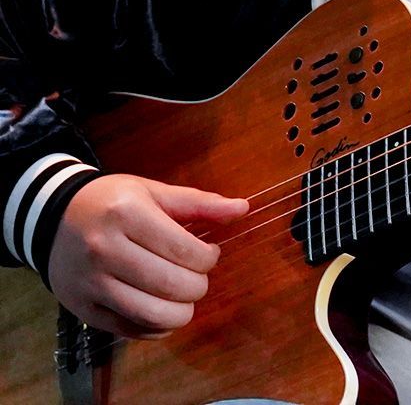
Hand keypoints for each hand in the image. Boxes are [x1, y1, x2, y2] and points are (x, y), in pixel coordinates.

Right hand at [48, 174, 248, 338]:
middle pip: (172, 285)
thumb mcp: (155, 191)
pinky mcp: (83, 310)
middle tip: (198, 275)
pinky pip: (130, 330)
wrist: (55, 218)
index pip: (185, 250)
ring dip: (181, 311)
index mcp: (127, 214)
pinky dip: (157, 327)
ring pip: (152, 314)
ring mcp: (91, 283)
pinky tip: (163, 309)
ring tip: (185, 294)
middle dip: (198, 286)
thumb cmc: (114, 201)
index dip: (208, 258)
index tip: (210, 253)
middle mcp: (105, 250)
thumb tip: (243, 209)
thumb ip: (200, 203)